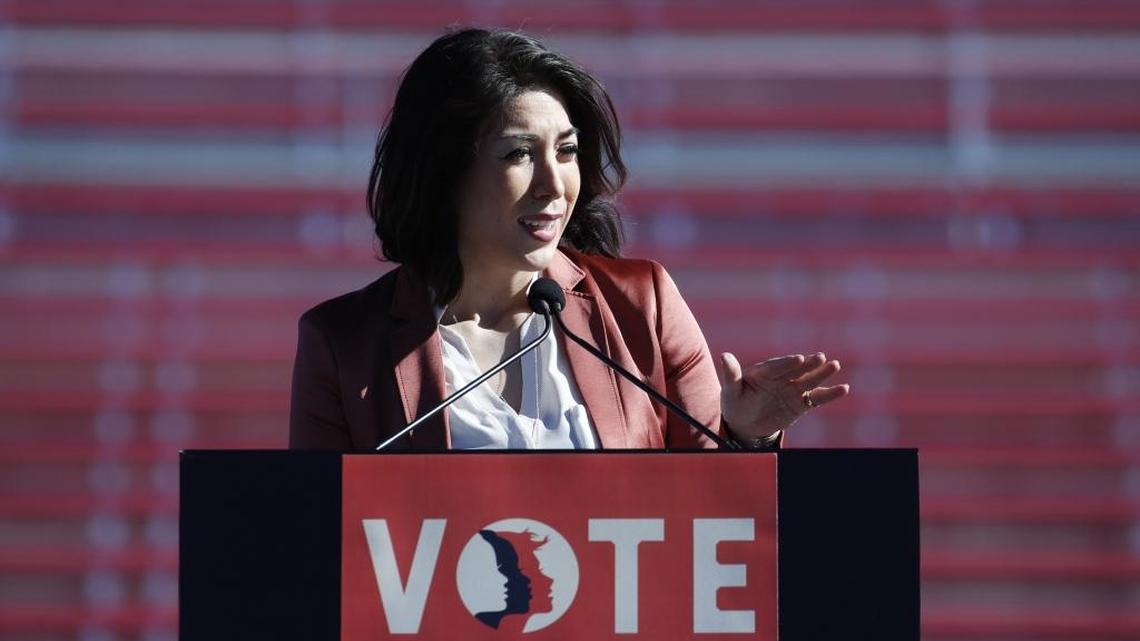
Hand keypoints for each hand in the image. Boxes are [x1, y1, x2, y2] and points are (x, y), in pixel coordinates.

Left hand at [715, 351, 849, 442]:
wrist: (745, 423)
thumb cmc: (735, 403)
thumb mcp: (731, 391)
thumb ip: (731, 375)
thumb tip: (724, 356)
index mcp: (763, 371)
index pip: (777, 367)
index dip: (788, 364)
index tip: (799, 359)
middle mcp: (781, 377)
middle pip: (796, 369)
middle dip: (808, 364)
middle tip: (819, 357)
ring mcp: (792, 388)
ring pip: (809, 380)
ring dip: (822, 373)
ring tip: (834, 365)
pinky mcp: (801, 402)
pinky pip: (817, 398)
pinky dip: (830, 394)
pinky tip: (844, 388)